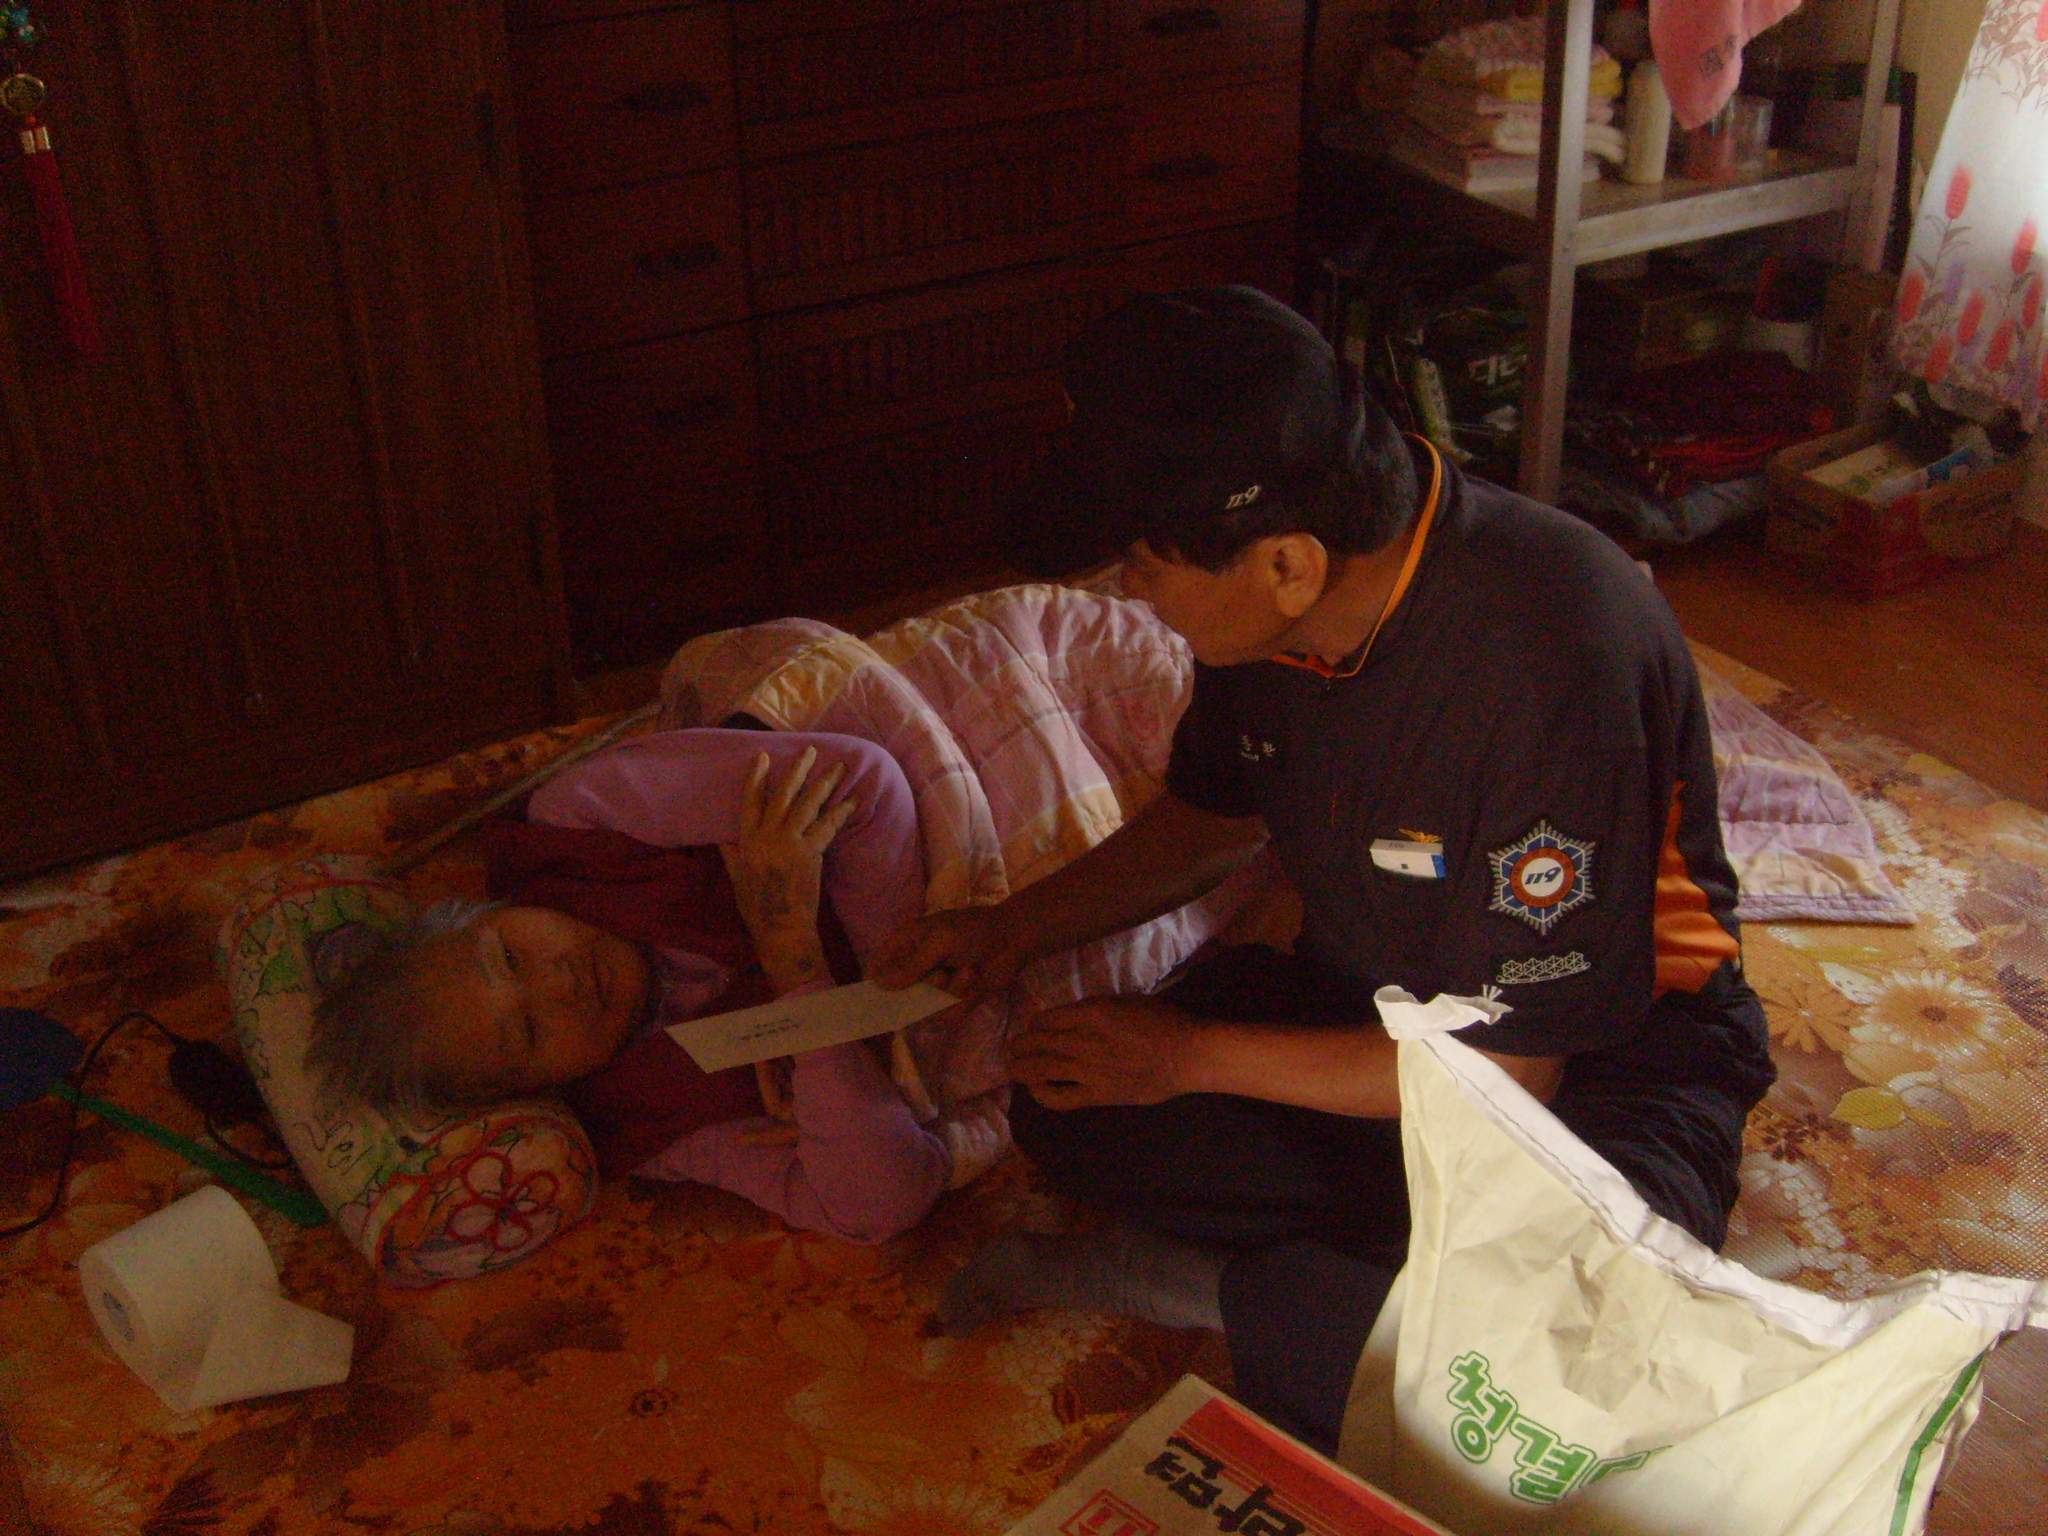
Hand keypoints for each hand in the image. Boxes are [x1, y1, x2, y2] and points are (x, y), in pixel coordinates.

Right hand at [721, 748, 858, 987]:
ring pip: (807, 805)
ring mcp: (788, 844)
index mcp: (746, 841)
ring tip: (839, 768)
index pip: (749, 801)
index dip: (756, 778)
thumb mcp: (736, 876)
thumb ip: (731, 852)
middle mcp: (766, 837)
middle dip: (798, 770)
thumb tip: (723, 836)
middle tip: (811, 750)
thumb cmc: (757, 905)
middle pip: (783, 795)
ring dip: (824, 784)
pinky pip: (827, 826)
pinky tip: (852, 800)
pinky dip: (841, 811)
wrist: (780, 927)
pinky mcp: (810, 853)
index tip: (763, 755)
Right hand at [871, 905, 1032, 999]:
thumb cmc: (974, 931)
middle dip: (923, 987)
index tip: (873, 1002)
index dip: (874, 984)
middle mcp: (918, 968)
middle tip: (941, 974)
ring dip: (948, 992)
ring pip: (925, 1008)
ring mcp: (936, 987)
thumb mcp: (940, 942)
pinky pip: (946, 1015)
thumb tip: (879, 983)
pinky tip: (975, 980)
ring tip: (967, 972)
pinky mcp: (954, 1001)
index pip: (878, 968)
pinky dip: (962, 1000)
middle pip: (900, 995)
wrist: (1014, 940)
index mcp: (908, 945)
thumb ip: (911, 965)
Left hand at [1007, 996, 1207, 1109]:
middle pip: (1039, 1042)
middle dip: (1020, 1045)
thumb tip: (1072, 1017)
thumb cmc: (1164, 1022)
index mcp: (1092, 1012)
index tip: (1032, 1028)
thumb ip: (1097, 1008)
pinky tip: (1035, 1090)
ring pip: (1042, 1068)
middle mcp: (1084, 1039)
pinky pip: (1060, 1097)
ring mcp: (1089, 1069)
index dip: (1035, 1024)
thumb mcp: (1127, 1001)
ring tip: (1011, 1068)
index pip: (1049, 1018)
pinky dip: (1041, 1093)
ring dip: (1021, 1067)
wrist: (1189, 1055)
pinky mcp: (1098, 1094)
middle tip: (1012, 1048)